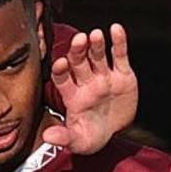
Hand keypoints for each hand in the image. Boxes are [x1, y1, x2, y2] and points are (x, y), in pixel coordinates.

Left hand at [43, 24, 137, 154]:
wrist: (116, 133)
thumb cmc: (92, 136)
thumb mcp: (79, 142)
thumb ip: (64, 137)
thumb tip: (48, 136)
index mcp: (72, 97)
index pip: (62, 79)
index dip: (60, 71)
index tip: (60, 63)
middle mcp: (86, 83)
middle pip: (79, 63)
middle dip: (78, 51)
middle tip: (79, 40)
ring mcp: (104, 77)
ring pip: (98, 56)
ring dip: (96, 45)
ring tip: (96, 34)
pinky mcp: (122, 75)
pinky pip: (119, 56)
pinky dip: (118, 42)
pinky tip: (116, 29)